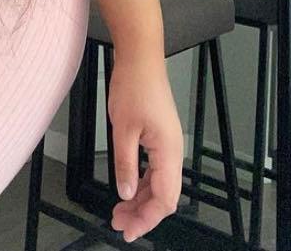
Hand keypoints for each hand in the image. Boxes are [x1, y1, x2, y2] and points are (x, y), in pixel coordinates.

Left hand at [106, 54, 183, 242]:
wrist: (140, 58)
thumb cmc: (134, 86)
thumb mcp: (123, 129)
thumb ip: (125, 164)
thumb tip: (125, 193)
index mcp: (168, 152)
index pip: (164, 199)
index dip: (147, 219)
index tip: (128, 231)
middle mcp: (172, 151)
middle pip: (163, 195)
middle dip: (141, 213)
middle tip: (118, 223)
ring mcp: (166, 144)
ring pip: (157, 183)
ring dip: (139, 199)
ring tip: (119, 210)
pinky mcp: (159, 137)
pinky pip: (153, 169)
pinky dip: (140, 182)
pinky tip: (127, 187)